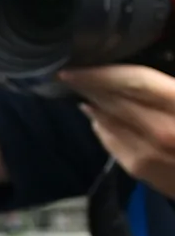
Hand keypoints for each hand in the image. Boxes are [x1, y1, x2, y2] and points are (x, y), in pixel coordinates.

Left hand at [65, 65, 174, 196]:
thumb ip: (171, 86)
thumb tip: (143, 75)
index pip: (132, 83)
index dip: (101, 71)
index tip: (75, 62)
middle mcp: (163, 132)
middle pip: (114, 101)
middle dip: (88, 84)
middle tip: (71, 69)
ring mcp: (151, 156)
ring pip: (107, 122)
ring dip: (93, 103)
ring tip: (81, 87)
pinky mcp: (144, 172)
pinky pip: (112, 143)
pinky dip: (102, 125)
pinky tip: (98, 115)